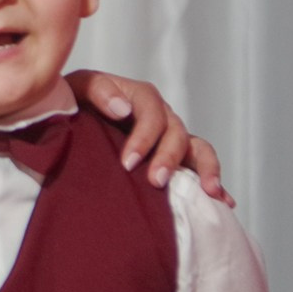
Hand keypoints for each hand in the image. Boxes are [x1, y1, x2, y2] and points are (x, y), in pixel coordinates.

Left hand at [67, 70, 232, 204]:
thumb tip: (122, 109)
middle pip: (176, 132)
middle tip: (156, 182)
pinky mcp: (174, 158)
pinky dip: (214, 183)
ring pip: (197, 148)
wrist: (68, 121)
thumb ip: (97, 90)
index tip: (127, 163)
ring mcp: (170, 137)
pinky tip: (224, 202)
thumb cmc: (71, 102)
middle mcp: (161, 115)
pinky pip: (200, 168)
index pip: (151, 111)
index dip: (143, 136)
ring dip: (205, 168)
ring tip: (208, 191)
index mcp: (139, 96)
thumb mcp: (77, 88)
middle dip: (169, 158)